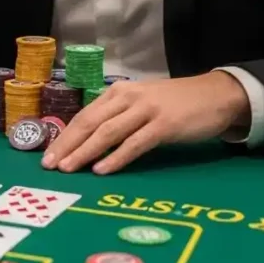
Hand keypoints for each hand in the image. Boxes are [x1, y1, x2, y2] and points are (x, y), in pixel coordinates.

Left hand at [42, 72, 250, 174]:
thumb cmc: (175, 103)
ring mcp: (146, 110)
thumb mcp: (140, 103)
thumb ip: (118, 117)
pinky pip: (135, 143)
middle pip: (90, 123)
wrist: (215, 94)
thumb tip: (88, 141)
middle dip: (67, 145)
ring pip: (107, 133)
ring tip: (68, 169)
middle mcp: (128, 97)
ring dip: (84, 152)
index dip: (64, 136)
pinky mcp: (164, 125)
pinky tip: (102, 170)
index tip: (47, 155)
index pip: (84, 115)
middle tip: (49, 166)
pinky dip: (116, 157)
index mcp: (118, 92)